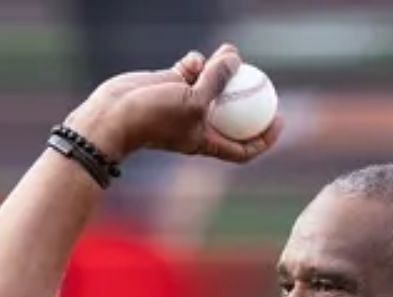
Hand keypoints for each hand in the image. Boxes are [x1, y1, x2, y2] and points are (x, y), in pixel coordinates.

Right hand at [68, 44, 280, 164]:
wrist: (112, 115)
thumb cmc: (153, 118)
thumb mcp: (195, 100)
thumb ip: (218, 79)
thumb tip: (235, 57)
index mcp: (205, 141)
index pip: (242, 148)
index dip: (265, 138)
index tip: (279, 120)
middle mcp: (196, 124)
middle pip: (231, 112)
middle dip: (246, 92)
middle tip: (259, 75)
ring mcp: (182, 103)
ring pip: (212, 84)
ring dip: (221, 68)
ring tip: (227, 52)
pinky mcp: (168, 85)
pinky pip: (191, 70)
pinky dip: (195, 62)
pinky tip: (195, 59)